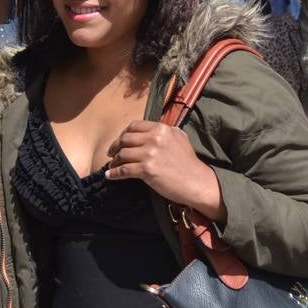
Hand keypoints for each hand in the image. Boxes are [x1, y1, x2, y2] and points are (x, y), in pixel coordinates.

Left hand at [106, 120, 223, 220]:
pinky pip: (124, 170)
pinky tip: (110, 176)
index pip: (135, 126)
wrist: (196, 182)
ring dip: (114, 161)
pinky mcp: (147, 169)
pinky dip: (115, 173)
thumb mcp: (180, 138)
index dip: (124, 133)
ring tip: (111, 166)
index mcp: (161, 129)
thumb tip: (151, 130)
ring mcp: (150, 154)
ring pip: (123, 154)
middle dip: (115, 146)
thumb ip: (165, 131)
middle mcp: (154, 138)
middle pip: (125, 139)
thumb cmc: (189, 162)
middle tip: (111, 154)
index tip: (120, 141)